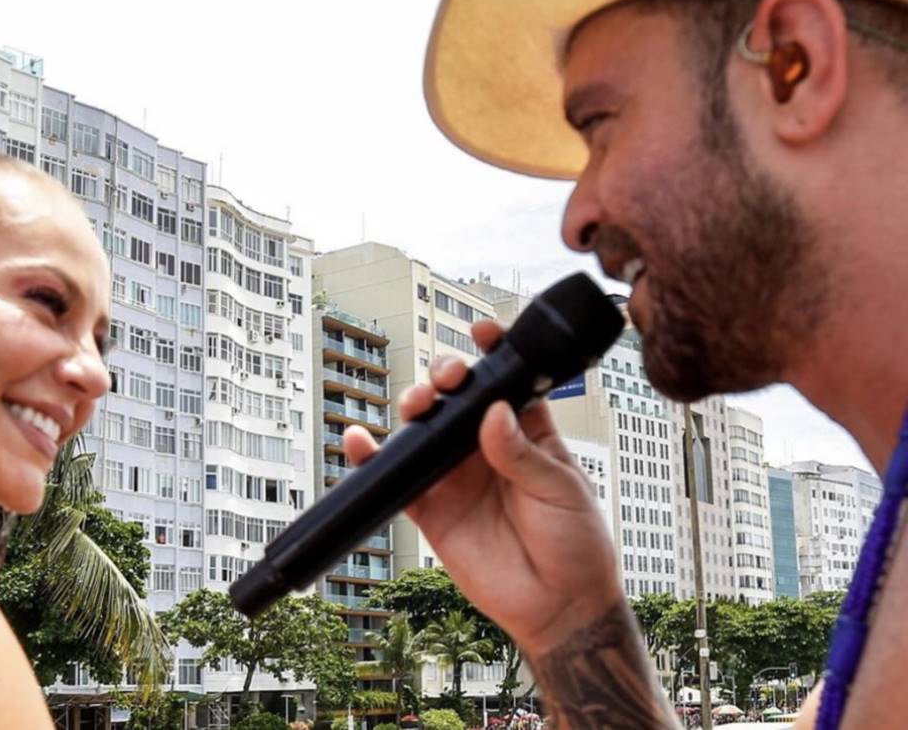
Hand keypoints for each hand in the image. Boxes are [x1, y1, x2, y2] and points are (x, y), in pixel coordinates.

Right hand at [342, 320, 622, 656]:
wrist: (560, 607)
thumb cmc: (577, 543)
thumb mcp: (561, 490)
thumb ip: (522, 453)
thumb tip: (492, 413)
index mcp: (527, 431)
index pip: (507, 379)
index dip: (493, 351)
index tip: (483, 331)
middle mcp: (486, 446)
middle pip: (457, 396)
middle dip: (446, 375)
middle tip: (450, 379)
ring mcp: (456, 475)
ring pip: (423, 427)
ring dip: (414, 406)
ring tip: (417, 406)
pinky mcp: (431, 508)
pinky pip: (396, 477)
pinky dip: (373, 458)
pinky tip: (361, 442)